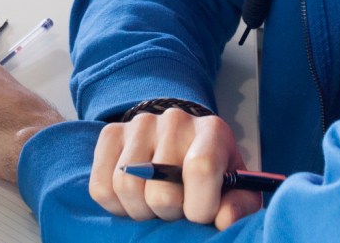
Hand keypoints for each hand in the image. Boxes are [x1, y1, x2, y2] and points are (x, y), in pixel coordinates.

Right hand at [90, 108, 259, 228]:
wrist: (184, 143)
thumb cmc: (215, 174)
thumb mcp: (238, 190)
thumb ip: (239, 206)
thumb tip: (223, 220)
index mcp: (212, 131)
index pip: (200, 169)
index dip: (199, 206)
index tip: (199, 217)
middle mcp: (174, 120)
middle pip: (159, 188)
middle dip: (168, 213)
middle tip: (176, 210)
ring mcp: (139, 123)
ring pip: (125, 186)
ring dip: (140, 211)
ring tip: (155, 205)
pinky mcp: (111, 133)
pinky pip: (100, 186)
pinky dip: (116, 206)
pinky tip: (134, 200)